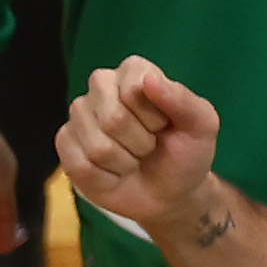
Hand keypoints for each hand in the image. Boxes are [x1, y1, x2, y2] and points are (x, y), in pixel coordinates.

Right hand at [61, 56, 226, 241]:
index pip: (134, 89)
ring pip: (97, 147)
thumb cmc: (186, 154)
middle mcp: (101, 86)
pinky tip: (114, 172)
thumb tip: (151, 79)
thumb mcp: (201, 126)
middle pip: (112, 119)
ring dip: (124, 163)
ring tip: (133, 158)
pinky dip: (106, 178)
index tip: (164, 126)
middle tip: (149, 146)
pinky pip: (81, 166)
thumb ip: (184, 100)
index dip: (154, 119)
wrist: (171, 194)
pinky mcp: (66, 143)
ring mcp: (80, 114)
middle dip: (140, 144)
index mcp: (134, 72)